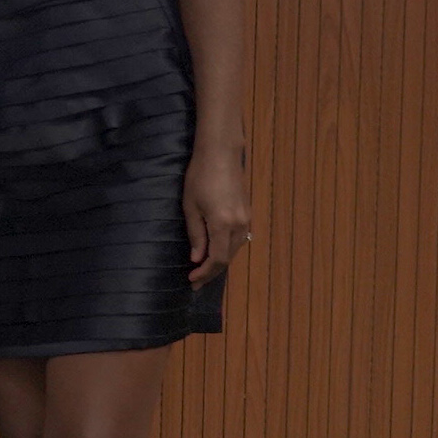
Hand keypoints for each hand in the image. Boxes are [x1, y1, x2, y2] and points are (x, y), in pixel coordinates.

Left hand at [183, 146, 252, 285]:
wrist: (221, 155)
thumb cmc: (199, 178)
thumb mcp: (191, 207)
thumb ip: (196, 234)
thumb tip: (197, 259)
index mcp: (223, 224)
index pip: (218, 259)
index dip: (205, 273)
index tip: (192, 281)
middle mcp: (239, 225)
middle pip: (228, 258)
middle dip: (212, 272)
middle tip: (195, 281)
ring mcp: (246, 219)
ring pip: (235, 250)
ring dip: (219, 262)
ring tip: (203, 270)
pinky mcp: (247, 214)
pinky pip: (238, 240)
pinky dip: (227, 250)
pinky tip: (215, 252)